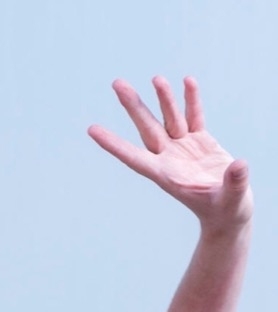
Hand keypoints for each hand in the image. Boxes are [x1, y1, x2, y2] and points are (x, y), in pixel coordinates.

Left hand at [88, 76, 252, 235]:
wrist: (231, 211)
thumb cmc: (226, 211)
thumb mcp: (231, 200)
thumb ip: (234, 183)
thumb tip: (239, 166)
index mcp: (167, 176)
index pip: (134, 158)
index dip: (114, 144)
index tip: (92, 131)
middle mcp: (170, 159)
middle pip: (148, 129)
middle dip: (134, 106)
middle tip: (117, 84)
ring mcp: (184, 149)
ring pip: (170, 119)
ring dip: (162, 98)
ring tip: (155, 79)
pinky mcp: (201, 141)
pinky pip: (194, 116)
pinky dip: (190, 100)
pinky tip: (186, 81)